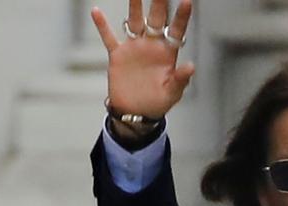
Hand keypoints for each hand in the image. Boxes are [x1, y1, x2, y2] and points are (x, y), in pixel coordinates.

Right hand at [91, 0, 194, 119]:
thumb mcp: (172, 93)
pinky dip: (102, 26)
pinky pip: (109, 37)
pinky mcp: (118, 55)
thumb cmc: (157, 103)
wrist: (136, 113)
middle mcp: (151, 45)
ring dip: (134, 6)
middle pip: (156, 18)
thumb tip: (191, 67)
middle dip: (159, 2)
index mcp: (167, 53)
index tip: (186, 1)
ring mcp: (134, 48)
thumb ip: (180, 79)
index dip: (181, 16)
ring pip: (134, 21)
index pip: (176, 30)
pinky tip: (96, 11)